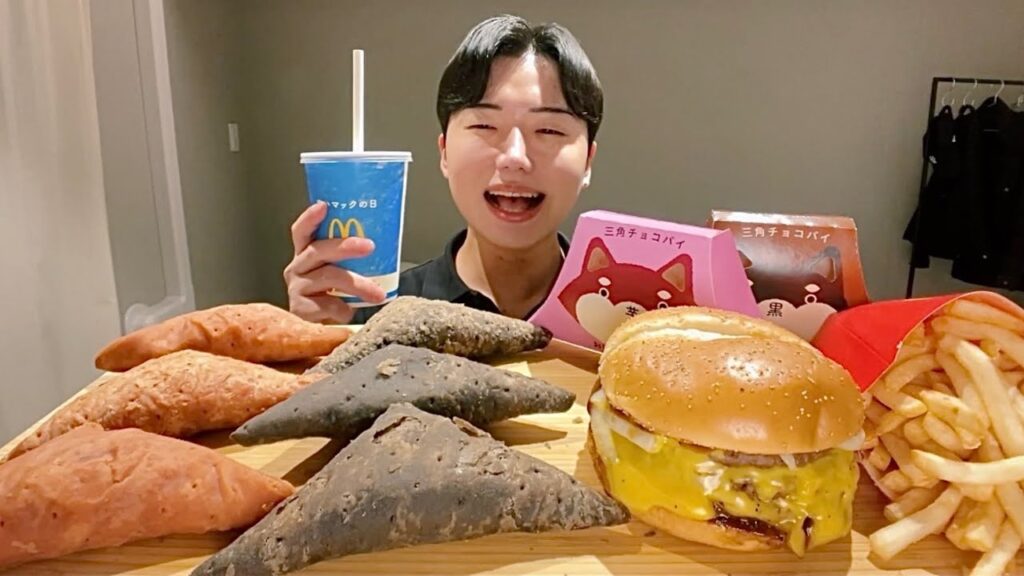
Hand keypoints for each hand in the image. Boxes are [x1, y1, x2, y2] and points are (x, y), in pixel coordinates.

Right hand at [284, 201, 386, 322]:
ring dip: (358, 284)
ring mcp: (296, 288)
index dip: (310, 218)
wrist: (318, 333)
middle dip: (345, 246)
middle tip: (369, 246)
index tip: (323, 206)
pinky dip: (343, 309)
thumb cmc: (333, 297)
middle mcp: (297, 268)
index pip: (302, 231)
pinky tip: (350, 312)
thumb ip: (351, 259)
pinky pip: (327, 305)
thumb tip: (387, 243)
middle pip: (317, 250)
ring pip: (329, 277)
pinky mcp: (299, 309)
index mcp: (306, 255)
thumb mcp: (341, 273)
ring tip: (378, 293)